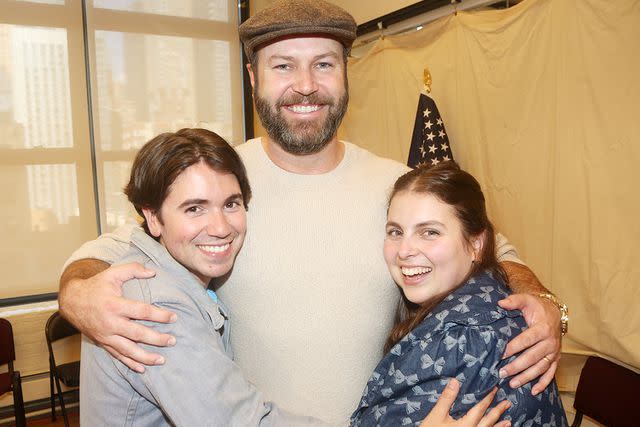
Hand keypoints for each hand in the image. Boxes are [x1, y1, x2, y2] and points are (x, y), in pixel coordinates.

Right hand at [59, 262, 176, 372]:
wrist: (71, 301)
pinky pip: (117, 356)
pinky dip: (130, 364)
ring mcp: (106, 335)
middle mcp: (110, 323)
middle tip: (172, 341)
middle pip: (137, 334)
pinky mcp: (102, 342)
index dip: (159, 315)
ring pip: (128, 350)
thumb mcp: (112, 273)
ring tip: (162, 360)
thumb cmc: (96, 286)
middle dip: (157, 339)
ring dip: (145, 357)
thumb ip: (133, 269)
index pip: (142, 312)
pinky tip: (142, 369)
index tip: (174, 318)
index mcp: (115, 305)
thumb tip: (153, 272)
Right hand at [420, 379, 510, 426]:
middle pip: (488, 421)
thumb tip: (455, 381)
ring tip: (508, 422)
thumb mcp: (436, 415)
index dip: (488, 398)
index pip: (480, 409)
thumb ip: (447, 399)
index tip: (496, 389)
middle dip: (498, 411)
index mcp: (466, 425)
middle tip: (508, 403)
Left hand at [497, 293, 560, 393]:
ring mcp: (554, 352)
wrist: (554, 312)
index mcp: (542, 328)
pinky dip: (544, 383)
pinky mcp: (555, 358)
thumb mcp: (526, 300)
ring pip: (541, 368)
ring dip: (527, 377)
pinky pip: (551, 373)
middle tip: (502, 373)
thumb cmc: (537, 307)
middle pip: (533, 357)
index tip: (501, 354)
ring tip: (512, 383)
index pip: (527, 340)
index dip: (514, 347)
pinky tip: (534, 391)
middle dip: (517, 366)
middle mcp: (550, 342)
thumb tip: (500, 303)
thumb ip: (514, 300)